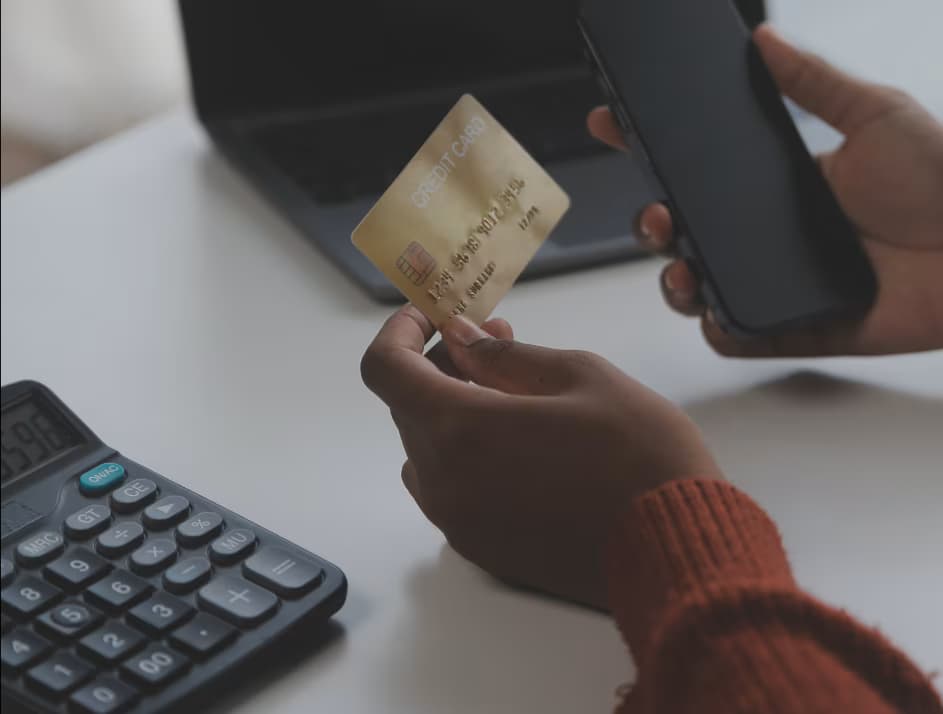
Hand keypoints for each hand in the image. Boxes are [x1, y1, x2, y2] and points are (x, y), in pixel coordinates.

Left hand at [361, 306, 720, 609]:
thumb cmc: (642, 456)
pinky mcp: (481, 549)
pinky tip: (516, 441)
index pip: (386, 369)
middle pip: (408, 405)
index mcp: (460, 430)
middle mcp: (444, 481)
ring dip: (452, 408)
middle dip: (442, 363)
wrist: (678, 553)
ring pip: (427, 447)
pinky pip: (448, 486)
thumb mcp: (581, 377)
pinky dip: (463, 451)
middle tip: (495, 338)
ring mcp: (459, 522)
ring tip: (512, 391)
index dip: (401, 331)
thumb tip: (459, 339)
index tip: (432, 315)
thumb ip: (504, 355)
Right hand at [588, 24, 942, 356]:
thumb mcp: (877, 114)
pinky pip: (738, 336)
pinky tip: (716, 313)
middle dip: (651, 225)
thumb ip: (816, 81)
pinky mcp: (794, 328)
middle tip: (656, 215)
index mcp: (780, 185)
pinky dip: (718, 330)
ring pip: (700, 287)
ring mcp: (778, 284)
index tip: (613, 123)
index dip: (651, 149)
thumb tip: (763, 41)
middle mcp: (770, 236)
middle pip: (686, 234)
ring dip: (674, 281)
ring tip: (683, 269)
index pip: (701, 168)